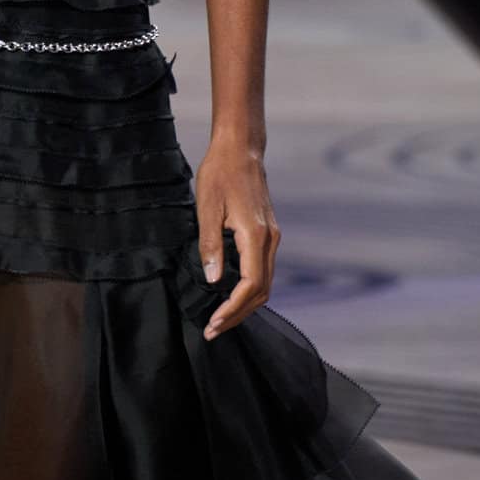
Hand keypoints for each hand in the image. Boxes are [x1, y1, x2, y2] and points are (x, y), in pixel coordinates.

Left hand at [195, 137, 278, 338]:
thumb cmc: (220, 173)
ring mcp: (272, 238)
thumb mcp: (207, 208)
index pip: (250, 286)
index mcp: (256, 235)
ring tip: (220, 319)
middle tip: (213, 330)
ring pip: (265, 283)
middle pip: (261, 292)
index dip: (232, 309)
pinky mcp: (268, 234)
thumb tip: (214, 281)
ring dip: (244, 305)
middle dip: (238, 314)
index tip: (213, 323)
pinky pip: (263, 271)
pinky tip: (230, 295)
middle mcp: (270, 240)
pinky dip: (249, 290)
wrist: (240, 149)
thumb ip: (210, 246)